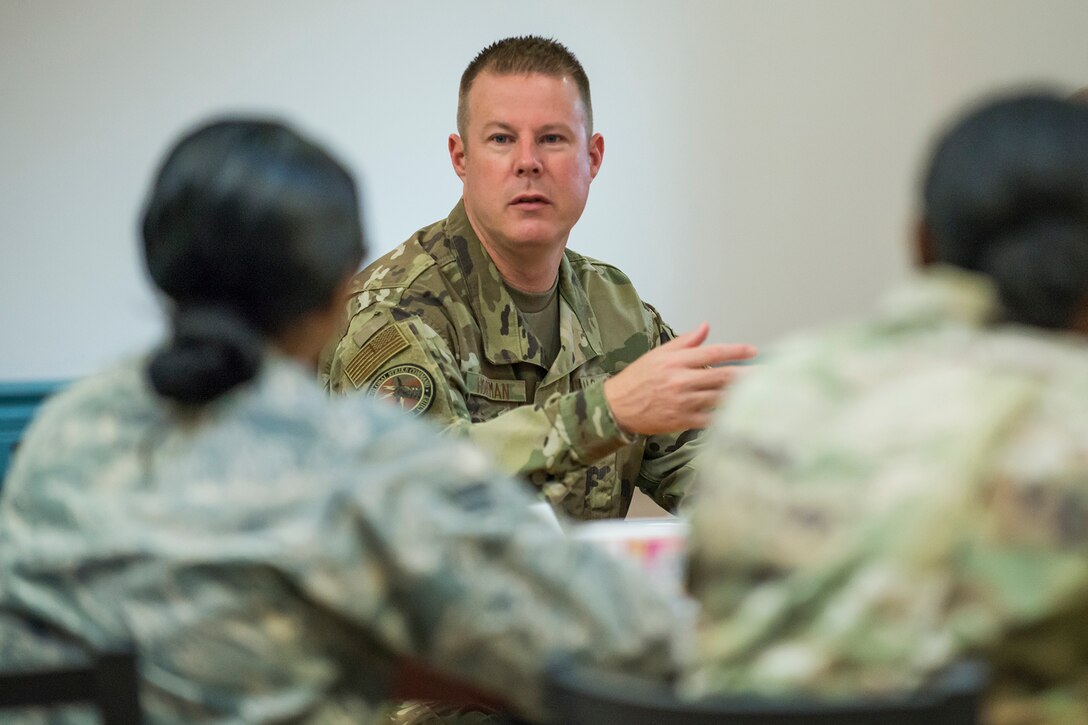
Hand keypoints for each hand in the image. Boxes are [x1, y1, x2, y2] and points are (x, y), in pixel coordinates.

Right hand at [602, 322, 755, 434]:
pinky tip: (741, 414)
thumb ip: (685, 342)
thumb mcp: (659, 354)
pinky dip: (726, 417)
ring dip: (742, 395)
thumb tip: (705, 327)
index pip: (713, 353)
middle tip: (771, 373)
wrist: (617, 407)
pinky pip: (710, 419)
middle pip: (723, 376)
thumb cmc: (638, 379)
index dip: (736, 351)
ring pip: (720, 398)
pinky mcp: (682, 420)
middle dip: (748, 374)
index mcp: (676, 361)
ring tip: (763, 392)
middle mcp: (681, 380)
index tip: (754, 351)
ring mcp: (683, 402)